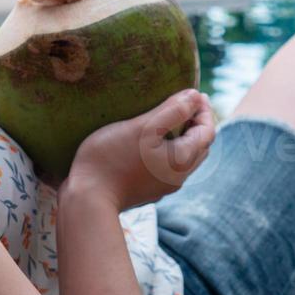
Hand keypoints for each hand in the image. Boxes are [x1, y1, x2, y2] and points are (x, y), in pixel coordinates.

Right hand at [61, 90, 215, 210]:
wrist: (87, 200)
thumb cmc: (112, 158)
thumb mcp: (144, 127)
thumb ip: (173, 110)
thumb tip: (197, 96)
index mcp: (183, 159)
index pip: (207, 132)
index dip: (205, 110)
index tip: (197, 94)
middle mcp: (179, 177)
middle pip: (200, 147)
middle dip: (198, 124)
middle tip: (187, 104)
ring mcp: (163, 187)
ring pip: (185, 159)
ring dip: (184, 138)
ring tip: (171, 120)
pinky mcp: (148, 191)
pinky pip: (169, 167)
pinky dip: (170, 150)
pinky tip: (152, 142)